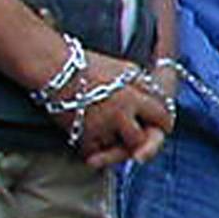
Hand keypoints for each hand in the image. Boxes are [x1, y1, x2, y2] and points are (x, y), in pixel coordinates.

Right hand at [64, 52, 173, 168]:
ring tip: (111, 136)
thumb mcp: (127, 69)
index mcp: (134, 97)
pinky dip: (96, 148)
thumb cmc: (91, 65)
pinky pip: (95, 152)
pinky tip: (94, 136)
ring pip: (117, 149)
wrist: (54, 70)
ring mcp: (100, 128)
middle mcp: (120, 116)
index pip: (162, 118)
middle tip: (136, 136)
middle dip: (140, 140)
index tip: (161, 123)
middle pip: (140, 141)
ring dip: (116, 145)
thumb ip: (144, 87)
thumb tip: (158, 99)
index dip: (164, 122)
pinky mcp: (81, 137)